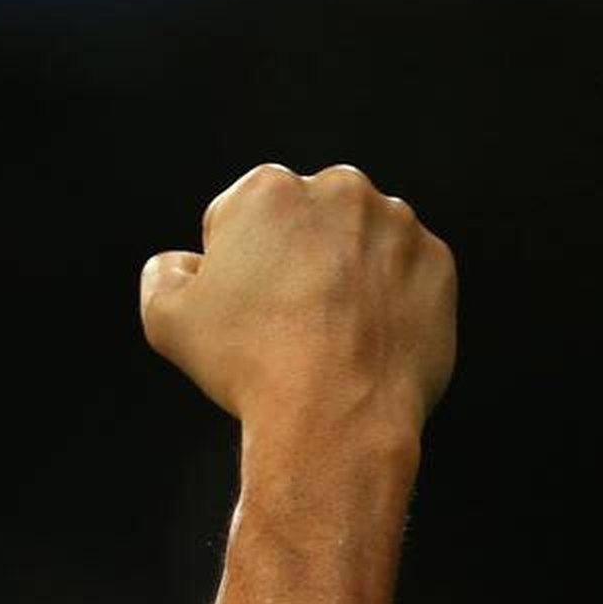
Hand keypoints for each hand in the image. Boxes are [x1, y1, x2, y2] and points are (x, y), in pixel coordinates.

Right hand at [141, 164, 456, 435]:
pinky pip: (405, 273)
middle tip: (284, 318)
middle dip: (293, 255)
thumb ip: (164, 272)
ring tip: (329, 333)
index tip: (241, 305)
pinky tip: (365, 338)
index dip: (231, 264)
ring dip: (344, 273)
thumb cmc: (247, 362)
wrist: (337, 414)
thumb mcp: (165, 317)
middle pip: (305, 220)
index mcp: (268, 189)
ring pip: (359, 242)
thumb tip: (182, 264)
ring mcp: (398, 226)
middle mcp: (340, 190)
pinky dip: (388, 297)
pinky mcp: (438, 264)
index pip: (237, 216)